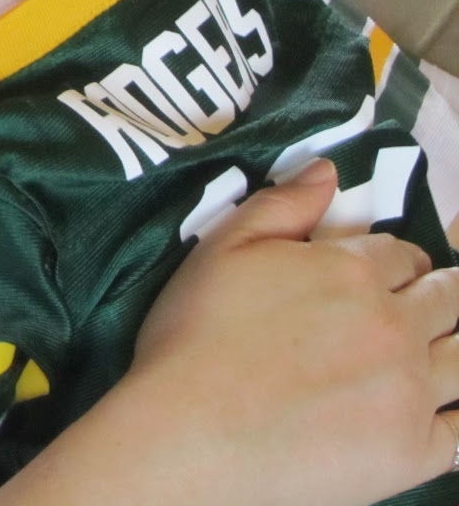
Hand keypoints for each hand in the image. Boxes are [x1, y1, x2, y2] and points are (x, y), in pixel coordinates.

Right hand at [0, 160, 458, 505]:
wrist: (189, 433)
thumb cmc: (193, 339)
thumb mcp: (221, 249)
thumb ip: (280, 205)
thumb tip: (328, 170)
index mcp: (351, 272)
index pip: (403, 253)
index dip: (396, 260)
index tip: (386, 273)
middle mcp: (395, 325)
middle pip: (448, 297)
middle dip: (438, 294)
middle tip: (421, 306)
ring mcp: (411, 391)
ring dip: (454, 344)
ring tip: (434, 350)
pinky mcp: (415, 451)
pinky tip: (442, 407)